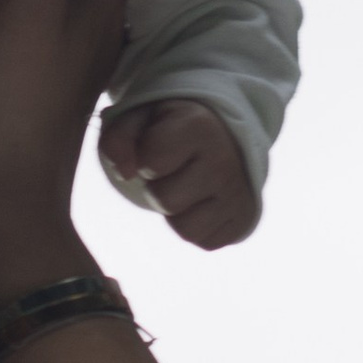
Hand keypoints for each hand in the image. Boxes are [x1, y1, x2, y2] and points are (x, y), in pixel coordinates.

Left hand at [99, 98, 259, 250]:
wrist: (224, 138)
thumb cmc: (172, 130)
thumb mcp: (141, 120)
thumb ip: (118, 139)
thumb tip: (123, 173)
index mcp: (201, 128)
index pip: (150, 163)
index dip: (144, 160)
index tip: (159, 148)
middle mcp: (226, 161)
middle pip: (164, 201)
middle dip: (158, 188)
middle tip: (173, 170)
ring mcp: (239, 194)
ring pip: (184, 229)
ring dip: (176, 213)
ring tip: (187, 187)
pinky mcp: (245, 221)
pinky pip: (202, 241)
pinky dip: (196, 226)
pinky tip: (203, 202)